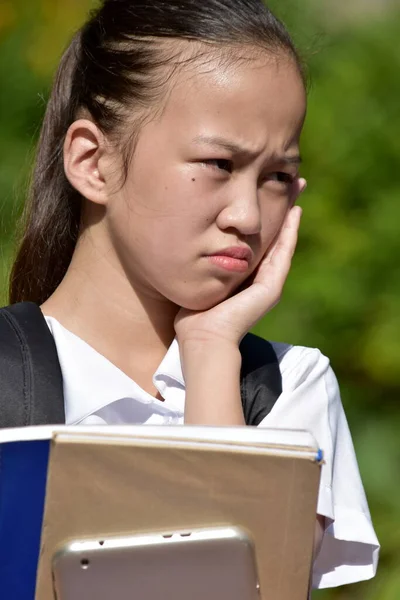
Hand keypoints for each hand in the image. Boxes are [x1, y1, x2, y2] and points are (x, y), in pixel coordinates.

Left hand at [175, 202, 302, 347]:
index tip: (270, 189)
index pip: (260, 239)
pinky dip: (290, 234)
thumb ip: (204, 262)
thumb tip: (190, 239)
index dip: (267, 215)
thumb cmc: (193, 314)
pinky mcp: (271, 289)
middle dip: (284, 207)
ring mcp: (269, 284)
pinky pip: (283, 255)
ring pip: (284, 241)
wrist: (201, 339)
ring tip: (299, 188)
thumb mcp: (200, 277)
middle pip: (276, 235)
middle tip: (294, 180)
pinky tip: (294, 213)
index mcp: (245, 276)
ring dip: (292, 214)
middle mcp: (261, 278)